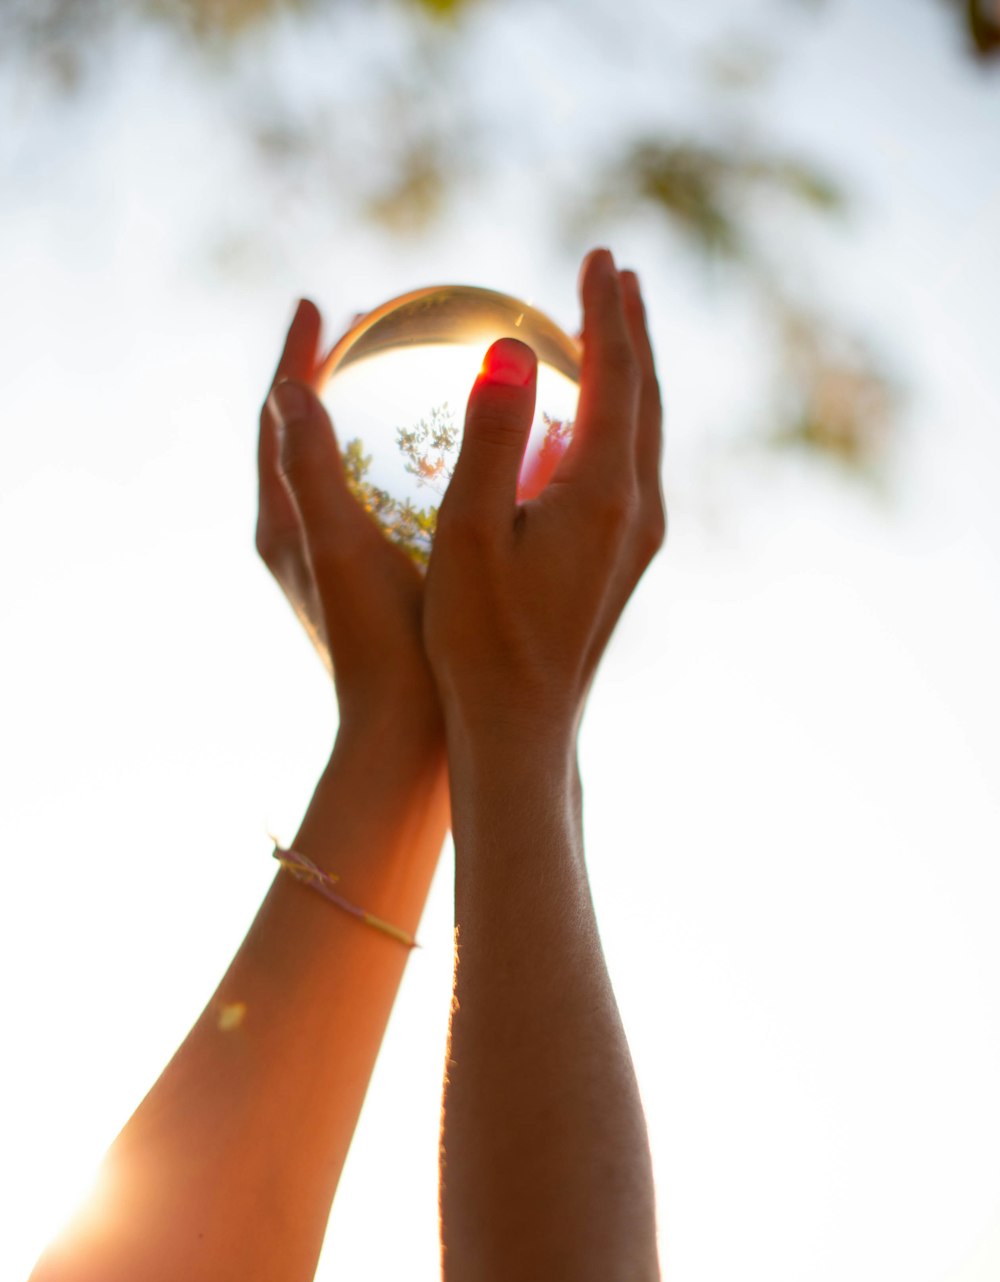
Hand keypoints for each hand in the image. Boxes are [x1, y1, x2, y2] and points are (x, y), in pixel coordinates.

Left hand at [258, 300, 444, 747]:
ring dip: (364, 418)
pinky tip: (459, 462)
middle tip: (362, 329)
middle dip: (326, 378)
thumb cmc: (378, 643)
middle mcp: (302, 543)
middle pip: (304, 439)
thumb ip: (310, 469)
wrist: (404, 740)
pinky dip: (405, 467)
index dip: (292, 358)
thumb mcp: (341, 547)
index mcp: (284, 526)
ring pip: (345, 472)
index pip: (276, 421)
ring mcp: (338, 569)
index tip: (317, 303)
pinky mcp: (375, 590)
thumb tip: (283, 390)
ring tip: (401, 377)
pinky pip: (385, 505)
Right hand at [423, 249, 664, 754]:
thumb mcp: (469, 533)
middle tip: (615, 273)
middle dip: (631, 329)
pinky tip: (589, 428)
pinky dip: (617, 424)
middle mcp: (637, 510)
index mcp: (605, 492)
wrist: (522, 731)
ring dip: (630, 375)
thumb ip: (488, 436)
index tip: (598, 255)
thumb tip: (508, 347)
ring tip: (611, 332)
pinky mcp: (622, 565)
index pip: (617, 374)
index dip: (605, 310)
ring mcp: (636, 541)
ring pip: (646, 435)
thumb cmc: (480, 639)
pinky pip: (631, 470)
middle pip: (646, 397)